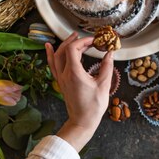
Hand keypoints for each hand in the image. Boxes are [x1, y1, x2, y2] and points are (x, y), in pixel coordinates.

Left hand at [46, 33, 113, 150]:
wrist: (82, 121)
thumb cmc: (93, 106)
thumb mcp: (104, 85)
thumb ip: (107, 67)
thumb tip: (110, 54)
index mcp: (74, 73)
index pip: (73, 49)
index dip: (83, 41)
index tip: (94, 41)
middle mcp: (64, 74)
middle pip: (63, 50)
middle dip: (74, 40)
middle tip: (86, 38)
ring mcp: (61, 78)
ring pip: (56, 56)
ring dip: (63, 44)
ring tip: (72, 37)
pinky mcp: (61, 82)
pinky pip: (52, 65)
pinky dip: (51, 54)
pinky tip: (49, 47)